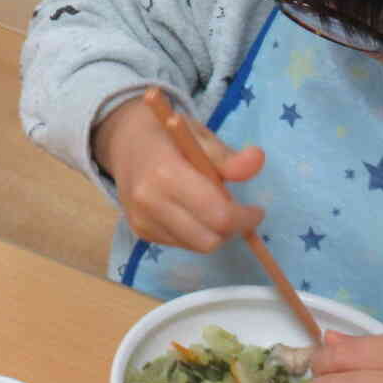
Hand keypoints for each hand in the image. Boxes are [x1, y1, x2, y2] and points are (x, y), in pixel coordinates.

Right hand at [91, 93, 264, 252]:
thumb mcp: (200, 137)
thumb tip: (258, 160)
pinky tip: (191, 211)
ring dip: (213, 233)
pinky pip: (180, 244)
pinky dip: (195, 233)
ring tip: (211, 206)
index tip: (256, 210)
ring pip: (196, 246)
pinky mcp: (139, 232)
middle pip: (208, 240)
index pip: (217, 215)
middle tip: (238, 212)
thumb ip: (229, 157)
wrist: (124, 141)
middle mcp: (150, 203)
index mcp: (167, 174)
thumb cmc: (168, 135)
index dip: (244, 218)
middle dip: (231, 230)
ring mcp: (142, 221)